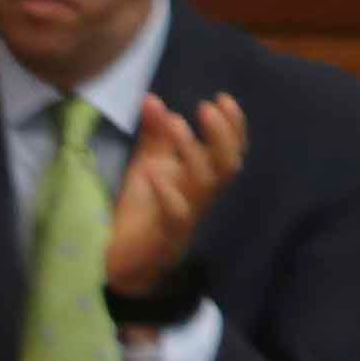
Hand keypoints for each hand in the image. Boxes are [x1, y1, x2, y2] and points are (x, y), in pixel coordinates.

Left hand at [106, 91, 247, 292]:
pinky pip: (176, 213)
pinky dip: (166, 190)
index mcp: (202, 179)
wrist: (124, 262)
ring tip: (175, 124)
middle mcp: (201, 196)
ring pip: (205, 184)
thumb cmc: (142, 212)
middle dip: (222, 134)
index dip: (234, 125)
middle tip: (206, 107)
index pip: (231, 150)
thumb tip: (152, 99)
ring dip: (193, 151)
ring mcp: (188, 216)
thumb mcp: (147, 166)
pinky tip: (153, 172)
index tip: (222, 98)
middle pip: (228, 165)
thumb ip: (154, 136)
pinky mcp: (167, 235)